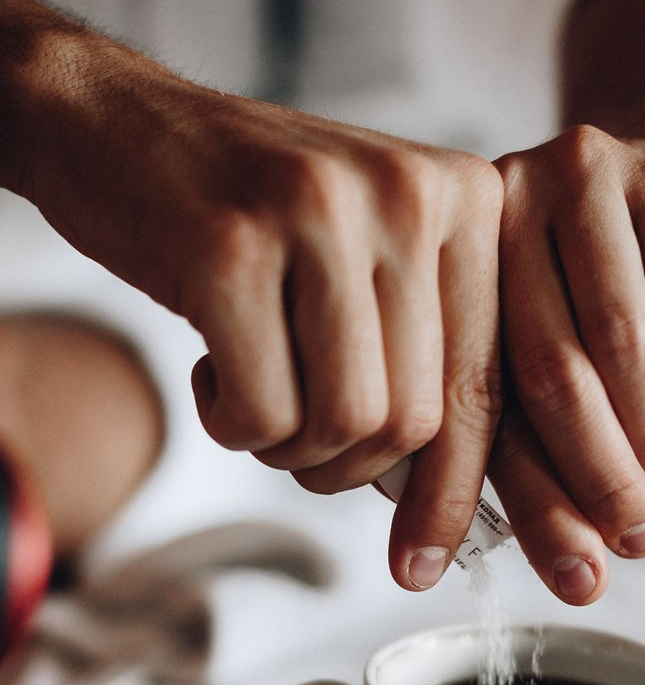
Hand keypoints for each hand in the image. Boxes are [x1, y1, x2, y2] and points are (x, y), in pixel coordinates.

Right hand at [10, 21, 503, 590]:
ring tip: (255, 390)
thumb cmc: (253, 216)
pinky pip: (263, 413)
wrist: (117, 121)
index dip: (457, 493)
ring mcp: (320, 211)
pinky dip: (233, 424)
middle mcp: (409, 191)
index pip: (486, 382)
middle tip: (296, 434)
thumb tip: (445, 501)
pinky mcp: (232, 245)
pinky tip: (211, 365)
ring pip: (347, 424)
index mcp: (464, 196)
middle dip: (348, 466)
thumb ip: (425, 353)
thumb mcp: (369, 257)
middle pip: (415, 420)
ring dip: (291, 447)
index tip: (424, 563)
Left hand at [490, 125, 644, 603]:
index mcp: (444, 255)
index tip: (557, 574)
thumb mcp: (538, 341)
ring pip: (621, 348)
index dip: (514, 499)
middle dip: (593, 480)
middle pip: (547, 372)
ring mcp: (587, 180)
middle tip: (632, 547)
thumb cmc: (592, 283)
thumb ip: (528, 434)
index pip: (472, 395)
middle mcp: (504, 204)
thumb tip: (567, 565)